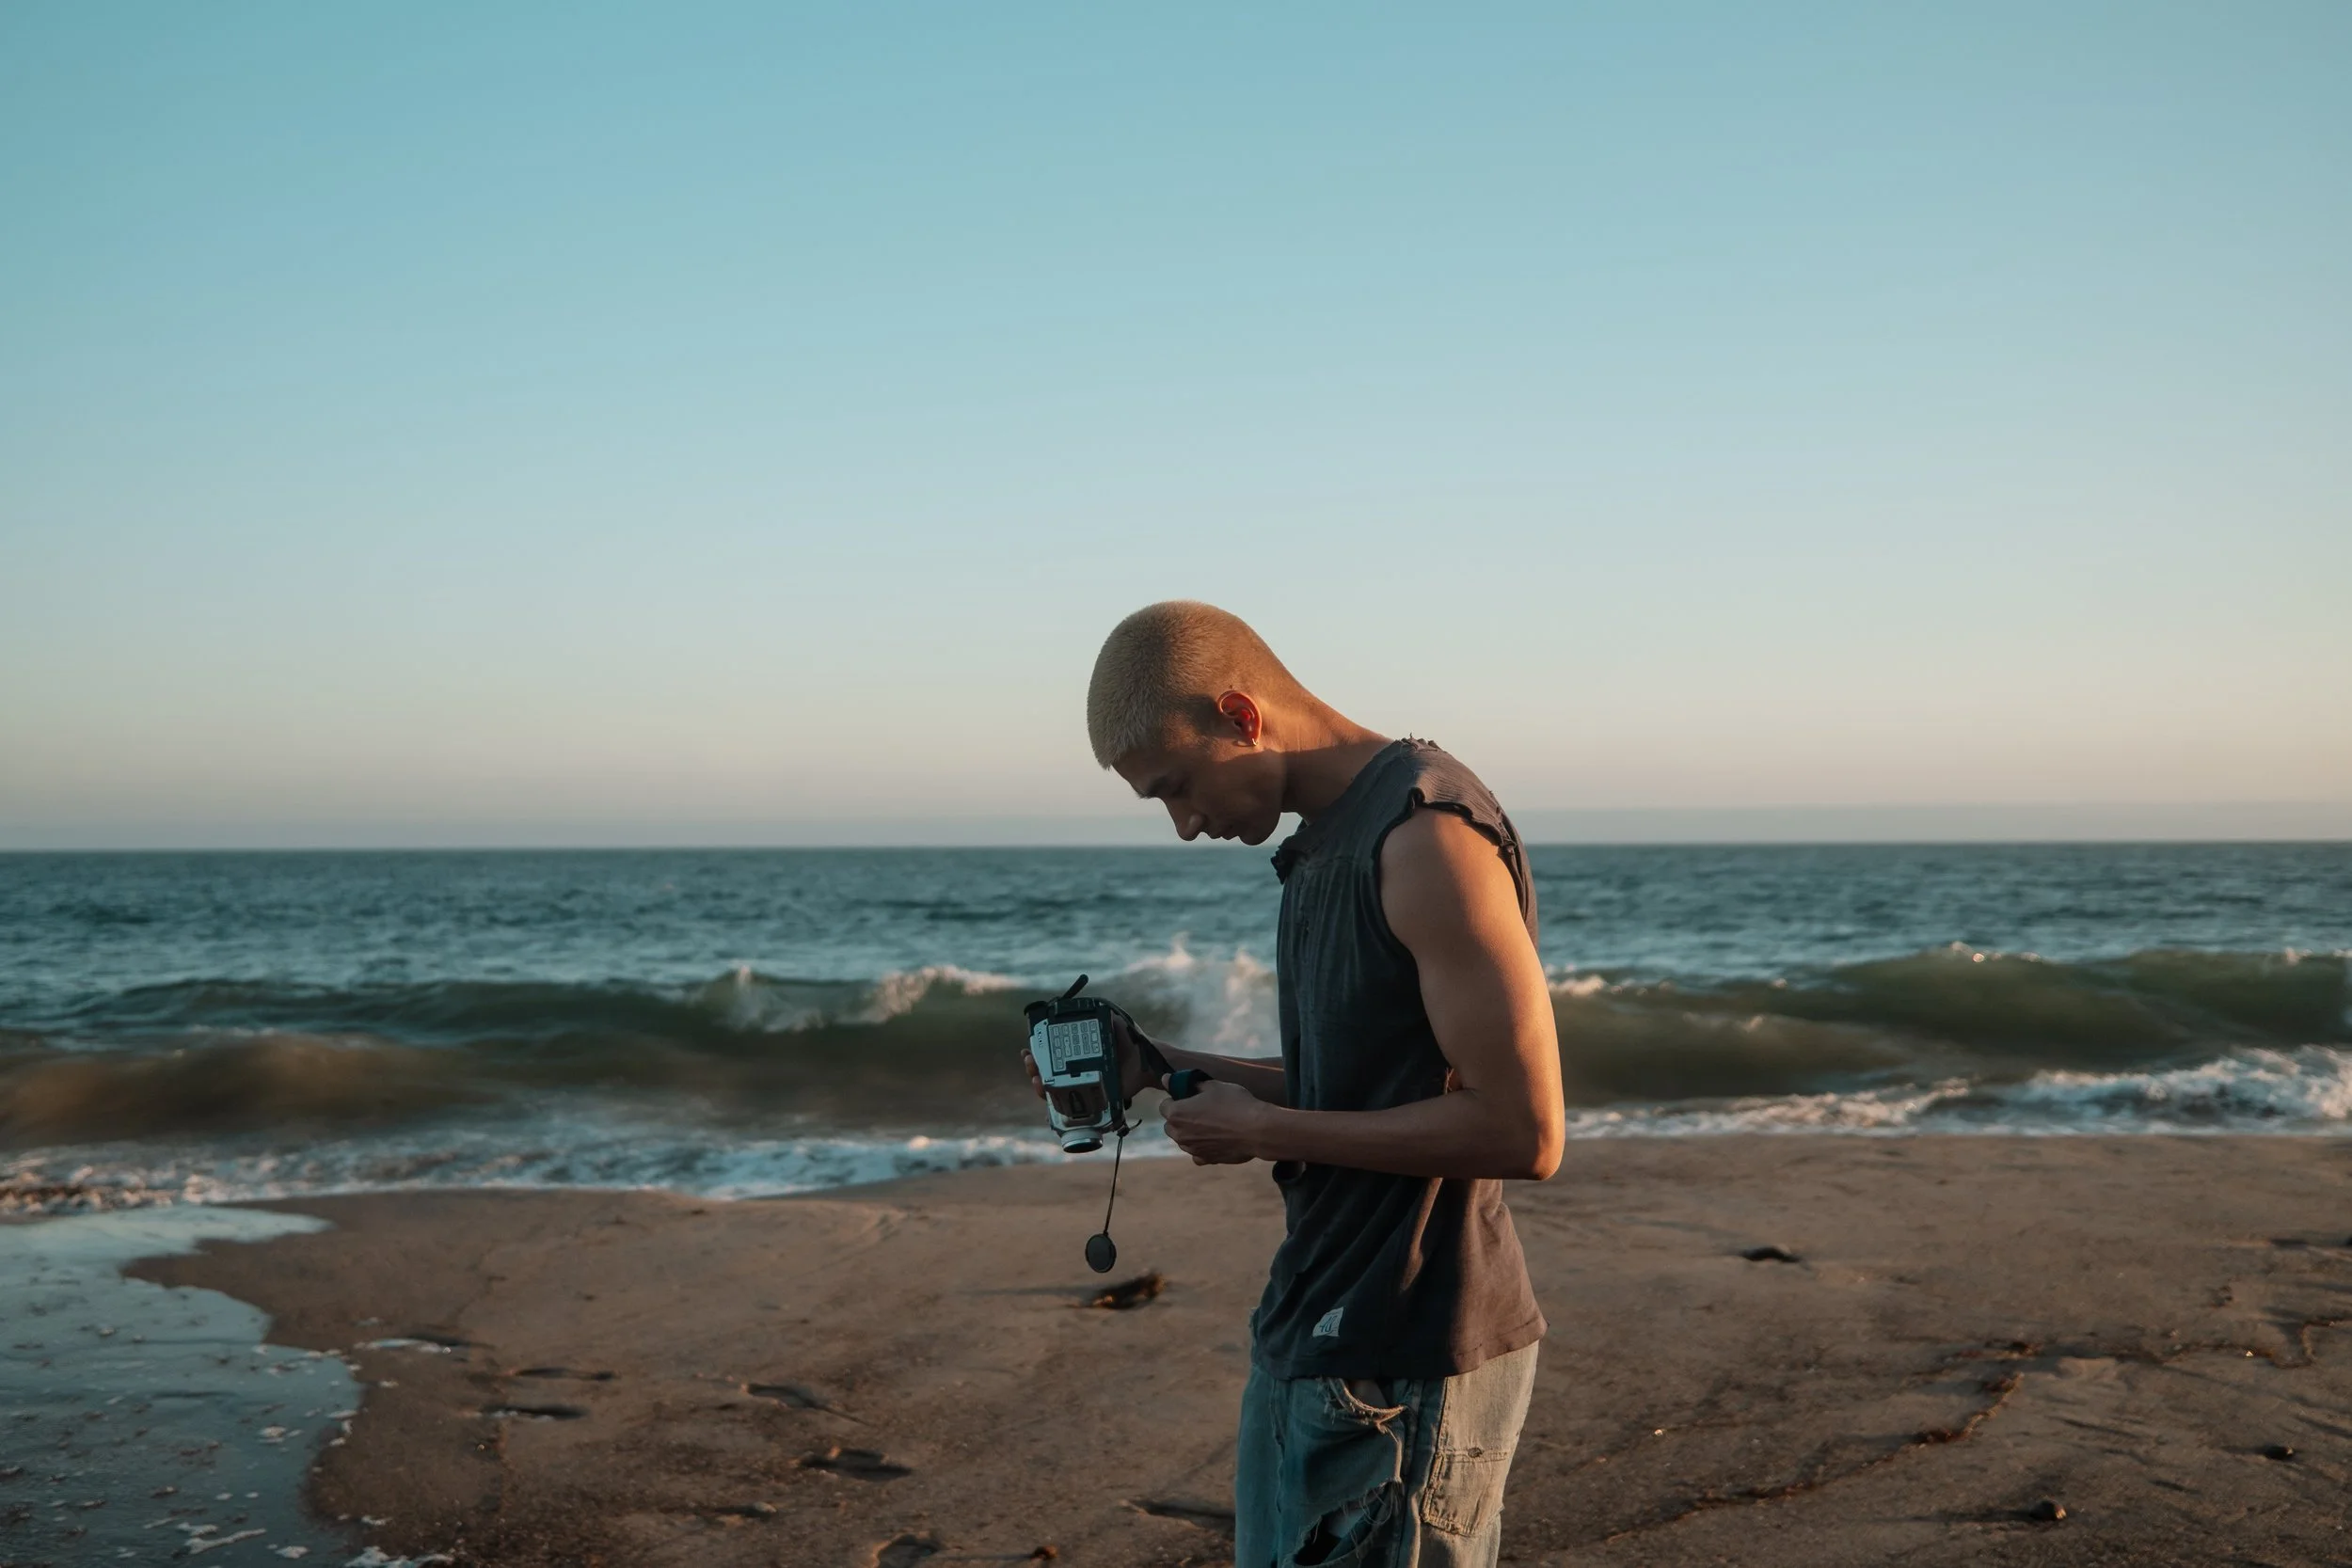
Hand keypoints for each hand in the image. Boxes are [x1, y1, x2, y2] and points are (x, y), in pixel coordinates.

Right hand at [1016, 1013, 1160, 1105]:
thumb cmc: (1132, 1046)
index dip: (1037, 1054)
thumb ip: (1108, 1018)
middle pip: (1047, 1073)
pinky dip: (1056, 1101)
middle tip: (1029, 1060)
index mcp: (1079, 1056)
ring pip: (1054, 1090)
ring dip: (1039, 1083)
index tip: (1028, 1048)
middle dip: (1033, 1068)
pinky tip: (1048, 1092)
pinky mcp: (1092, 1099)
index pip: (1052, 1056)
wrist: (1149, 1064)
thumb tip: (1098, 1007)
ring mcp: (1084, 1086)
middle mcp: (1078, 1071)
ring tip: (1036, 1077)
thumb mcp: (1118, 1028)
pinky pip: (1071, 1104)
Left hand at [1160, 1080, 1268, 1164]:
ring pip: (1183, 1140)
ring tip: (1210, 1123)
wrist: (1257, 1130)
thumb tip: (1166, 1079)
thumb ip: (1187, 1084)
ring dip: (1190, 1133)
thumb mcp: (1212, 1086)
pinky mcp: (1207, 1159)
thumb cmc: (1234, 1103)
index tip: (1190, 1096)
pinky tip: (1215, 1139)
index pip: (1164, 1105)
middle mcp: (1180, 1134)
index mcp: (1177, 1114)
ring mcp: (1193, 1149)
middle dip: (1179, 1118)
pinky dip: (1202, 1148)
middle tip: (1199, 1109)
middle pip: (1170, 1125)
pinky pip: (1197, 1154)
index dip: (1176, 1098)